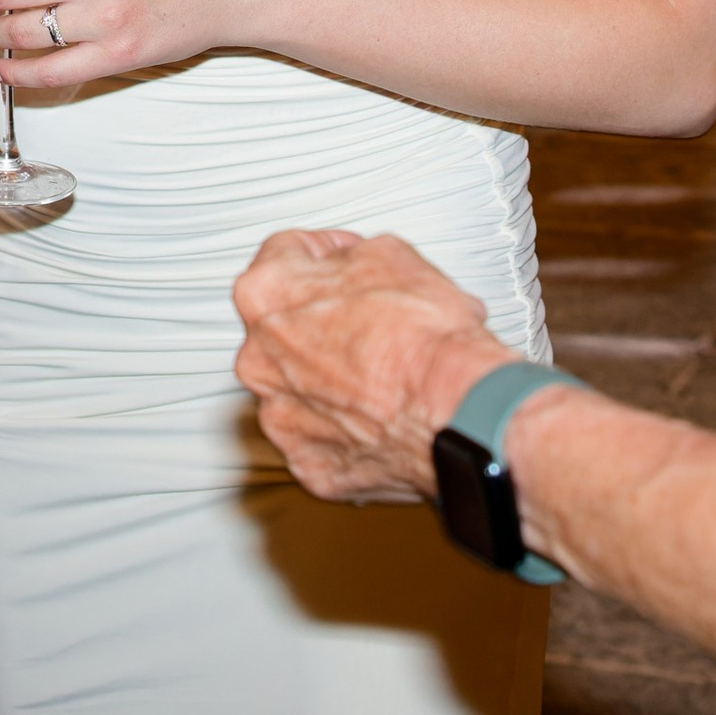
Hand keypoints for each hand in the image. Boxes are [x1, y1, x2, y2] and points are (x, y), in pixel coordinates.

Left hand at [231, 228, 508, 503]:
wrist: (458, 409)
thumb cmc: (426, 337)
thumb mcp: (391, 254)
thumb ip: (349, 253)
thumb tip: (349, 261)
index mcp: (266, 295)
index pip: (286, 255)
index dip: (326, 253)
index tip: (346, 260)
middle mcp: (257, 357)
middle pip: (284, 326)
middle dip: (323, 319)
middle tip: (371, 320)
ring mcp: (279, 415)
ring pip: (298, 386)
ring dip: (330, 377)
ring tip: (382, 372)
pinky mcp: (308, 462)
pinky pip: (321, 436)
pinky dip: (346, 426)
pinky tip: (380, 412)